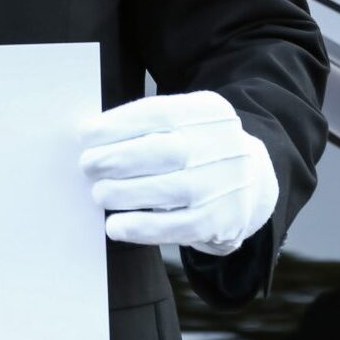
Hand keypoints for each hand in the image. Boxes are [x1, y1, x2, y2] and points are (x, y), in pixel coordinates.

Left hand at [79, 89, 277, 256]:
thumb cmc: (201, 145)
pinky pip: (174, 227)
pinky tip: (115, 226)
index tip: (86, 134)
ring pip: (164, 190)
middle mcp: (219, 144)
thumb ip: (148, 122)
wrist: (254, 178)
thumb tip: (93, 135)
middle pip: (158, 151)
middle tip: (88, 165)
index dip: (115, 124)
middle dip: (113, 159)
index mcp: (206, 111)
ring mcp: (221, 184)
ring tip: (99, 193)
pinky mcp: (219, 221)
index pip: (156, 113)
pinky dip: (139, 227)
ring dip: (121, 193)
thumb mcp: (187, 118)